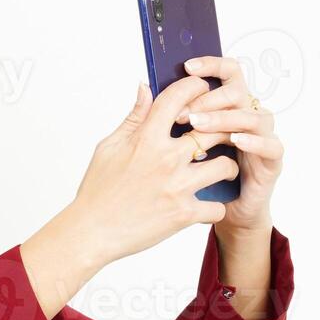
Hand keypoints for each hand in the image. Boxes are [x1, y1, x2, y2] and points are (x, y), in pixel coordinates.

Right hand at [67, 76, 239, 266]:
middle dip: (222, 127)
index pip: (178, 97)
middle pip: (214, 129)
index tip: (202, 89)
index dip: (195, 87)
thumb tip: (145, 88)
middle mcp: (166, 159)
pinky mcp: (183, 215)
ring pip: (225, 166)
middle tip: (224, 133)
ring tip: (223, 169)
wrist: (91, 232)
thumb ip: (134, 118)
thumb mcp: (109, 147)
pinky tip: (207, 205)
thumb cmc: (98, 190)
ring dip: (227, 167)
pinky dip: (215, 207)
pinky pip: (217, 207)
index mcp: (146, 139)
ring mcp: (177, 187)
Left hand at [174, 55, 282, 233]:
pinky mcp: (271, 162)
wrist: (220, 215)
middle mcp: (246, 118)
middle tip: (184, 111)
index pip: (228, 74)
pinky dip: (254, 141)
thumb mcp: (167, 147)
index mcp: (227, 108)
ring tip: (199, 124)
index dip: (212, 65)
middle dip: (210, 98)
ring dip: (226, 118)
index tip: (187, 66)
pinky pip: (270, 146)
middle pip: (239, 93)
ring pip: (254, 117)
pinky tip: (235, 140)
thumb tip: (144, 86)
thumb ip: (159, 117)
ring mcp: (262, 138)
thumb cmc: (191, 181)